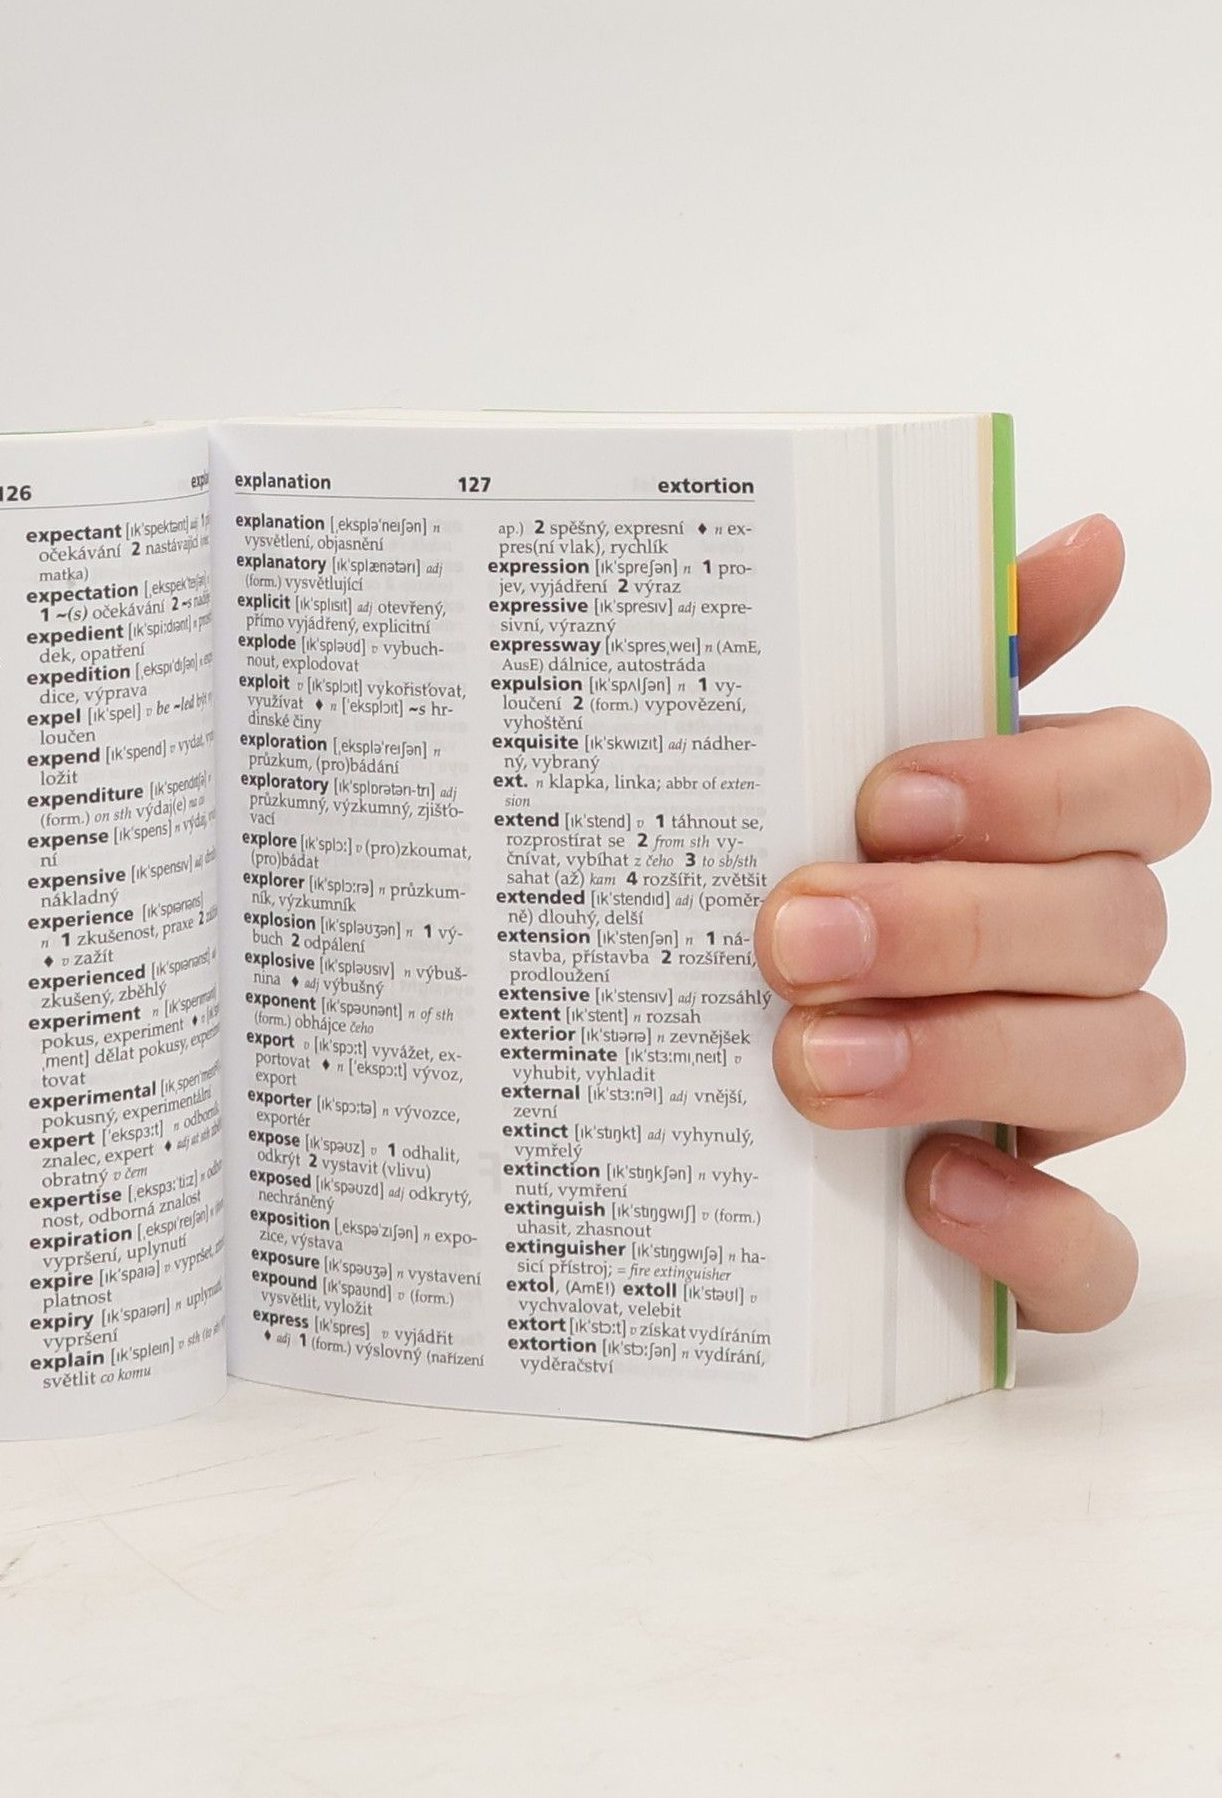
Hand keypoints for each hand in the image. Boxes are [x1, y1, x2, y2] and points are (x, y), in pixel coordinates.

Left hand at [755, 515, 1207, 1332]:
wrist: (653, 1071)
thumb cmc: (765, 892)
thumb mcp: (804, 769)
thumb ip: (939, 654)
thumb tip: (1084, 538)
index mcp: (1036, 839)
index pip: (1145, 779)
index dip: (1039, 784)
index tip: (884, 796)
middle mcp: (1070, 962)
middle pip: (1115, 924)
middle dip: (955, 925)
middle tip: (791, 934)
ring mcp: (1059, 1102)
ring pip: (1124, 1068)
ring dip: (969, 1057)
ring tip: (807, 1060)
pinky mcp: (1027, 1233)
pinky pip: (1092, 1259)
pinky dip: (1029, 1234)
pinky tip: (926, 1191)